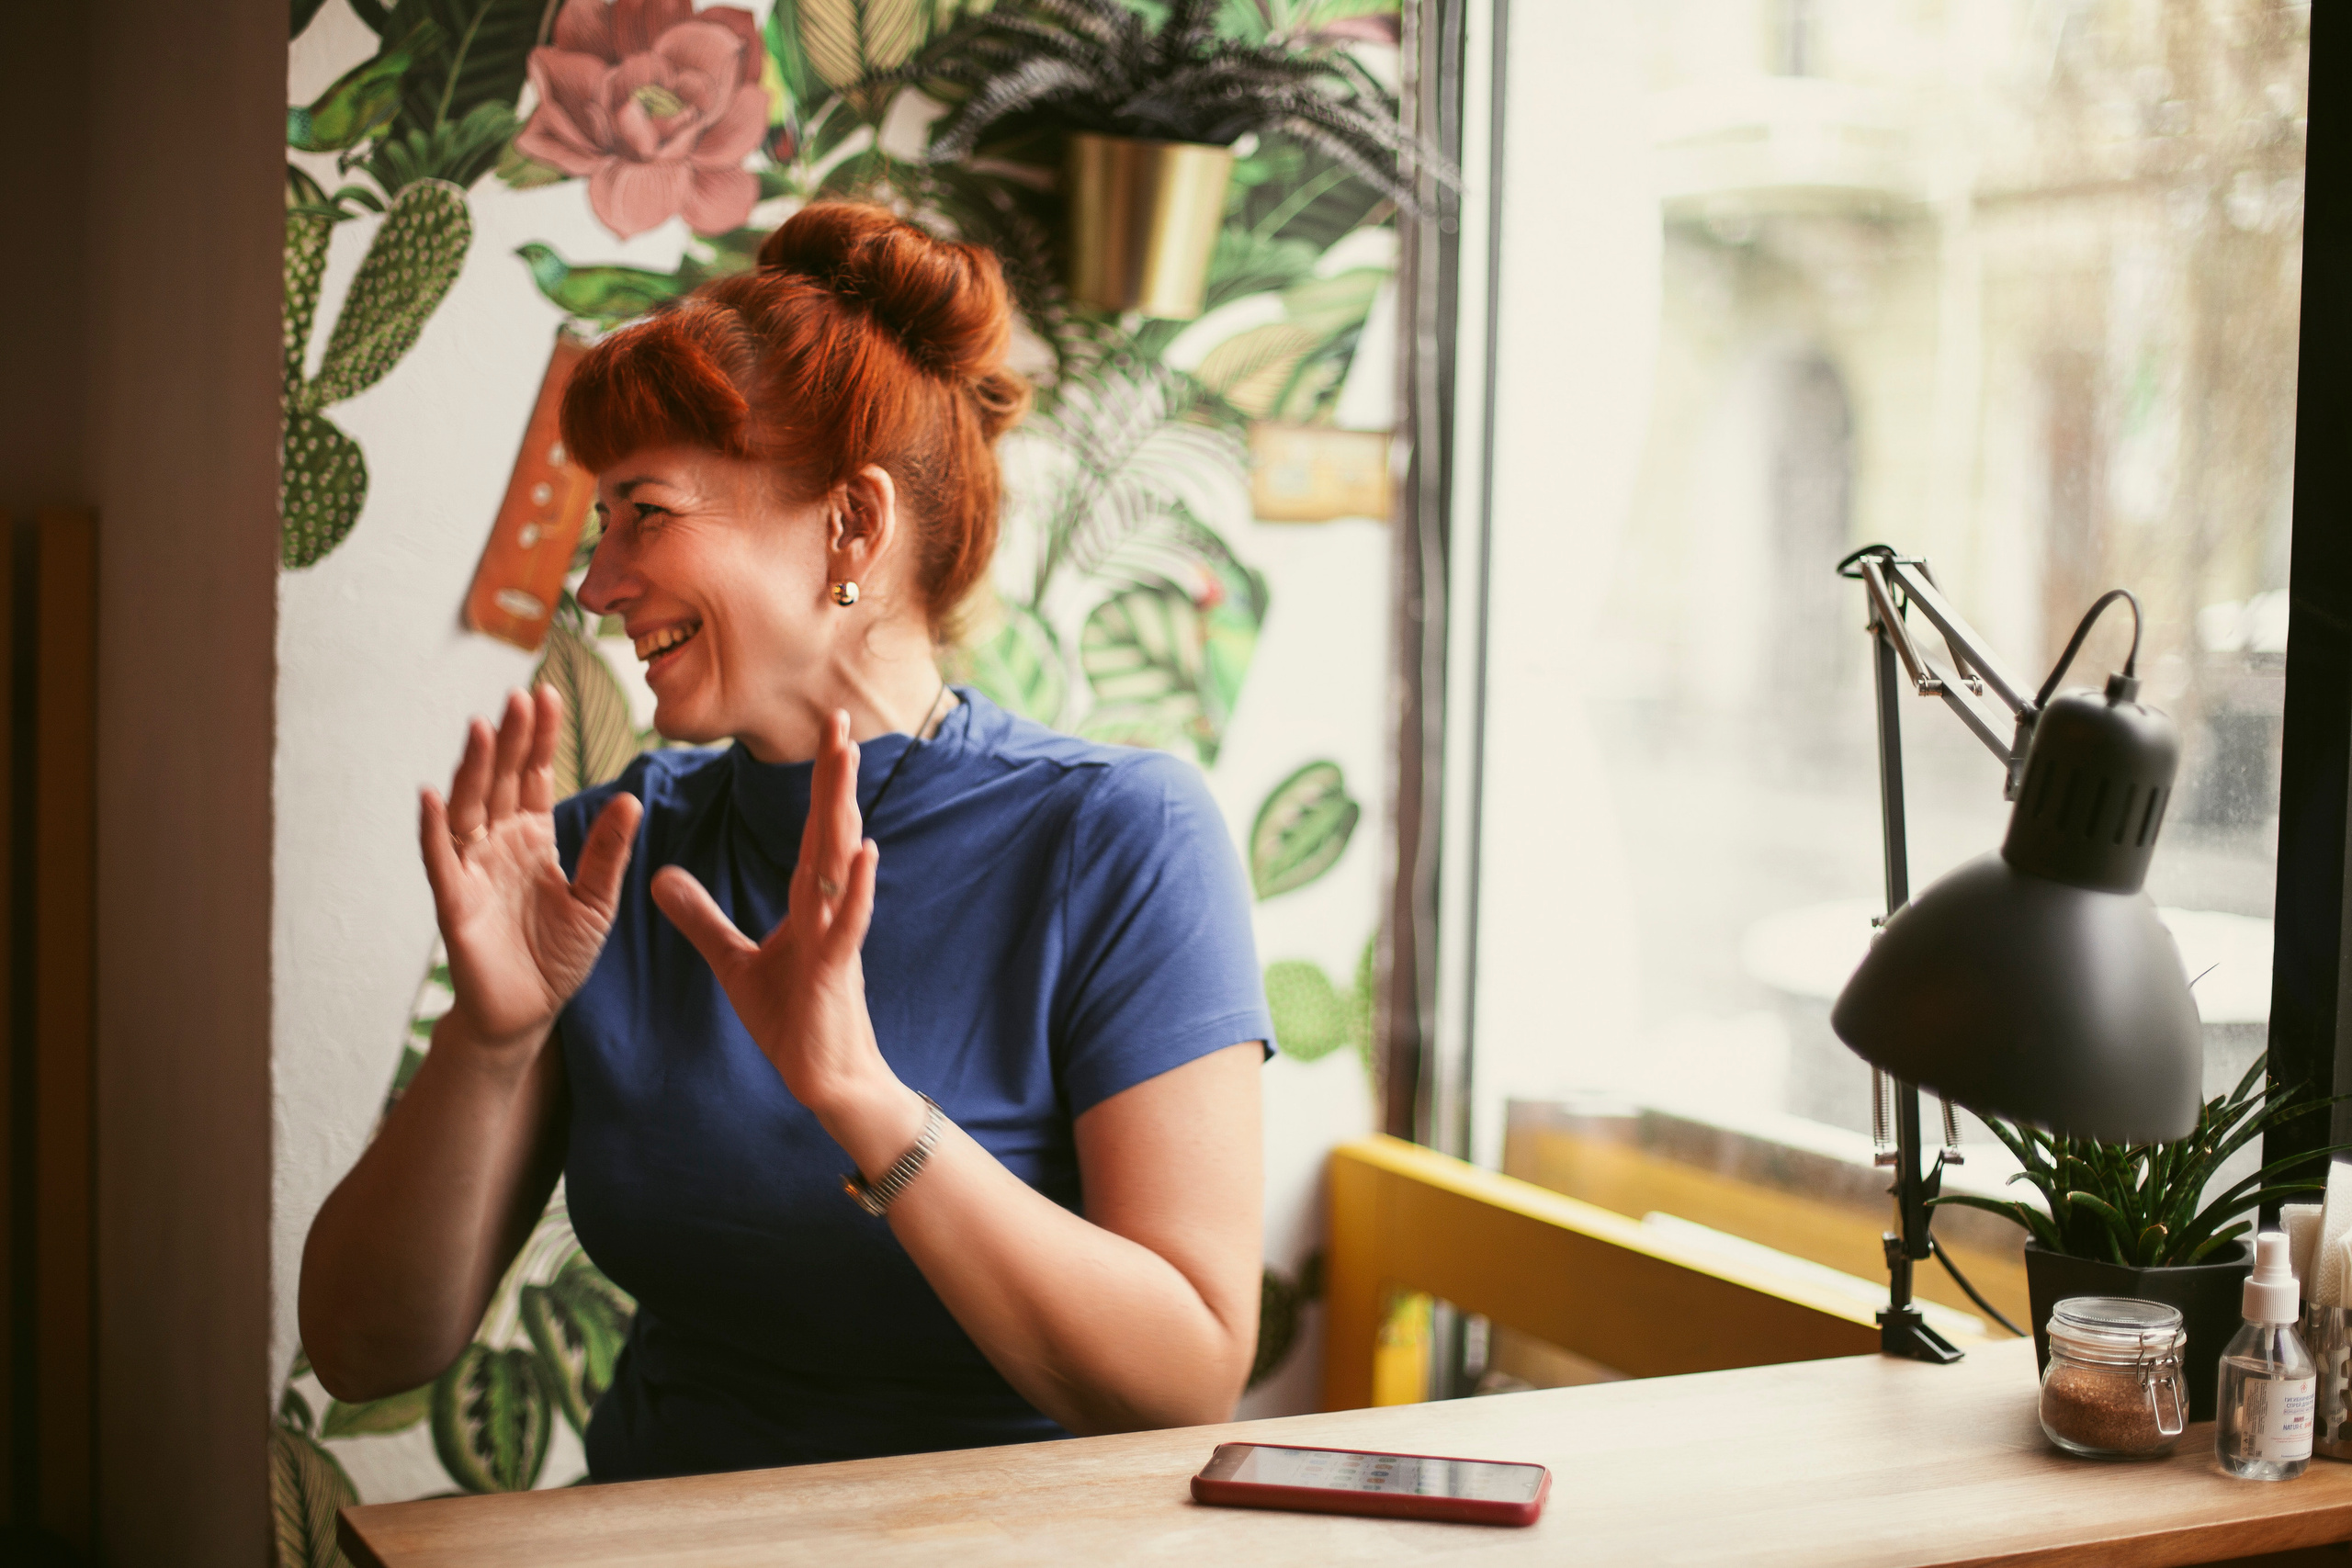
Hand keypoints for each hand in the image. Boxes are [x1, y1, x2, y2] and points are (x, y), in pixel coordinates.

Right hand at [420, 687, 640, 1052]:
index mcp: (534, 838)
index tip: (547, 695)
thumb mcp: (596, 901)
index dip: (541, 739)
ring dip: (474, 770)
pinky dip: (434, 829)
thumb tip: (630, 798)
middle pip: (503, 781)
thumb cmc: (558, 955)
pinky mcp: (455, 902)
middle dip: (512, 740)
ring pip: (470, 808)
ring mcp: (473, 869)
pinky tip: (433, 796)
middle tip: (520, 696)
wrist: (528, 1013)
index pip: (536, 777)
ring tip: (483, 729)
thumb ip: (607, 851)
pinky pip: (440, 860)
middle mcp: (499, 844)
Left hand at [652, 710, 897, 1126]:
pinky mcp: (835, 967)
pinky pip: (847, 921)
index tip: (827, 730)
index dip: (817, 780)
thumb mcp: (734, 961)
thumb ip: (701, 917)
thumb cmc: (792, 1019)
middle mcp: (827, 906)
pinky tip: (864, 851)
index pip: (813, 828)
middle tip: (841, 717)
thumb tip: (659, 876)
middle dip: (834, 773)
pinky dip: (855, 887)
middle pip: (831, 827)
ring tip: (849, 759)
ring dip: (844, 808)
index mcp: (807, 900)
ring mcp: (836, 934)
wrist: (824, 1077)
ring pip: (840, 860)